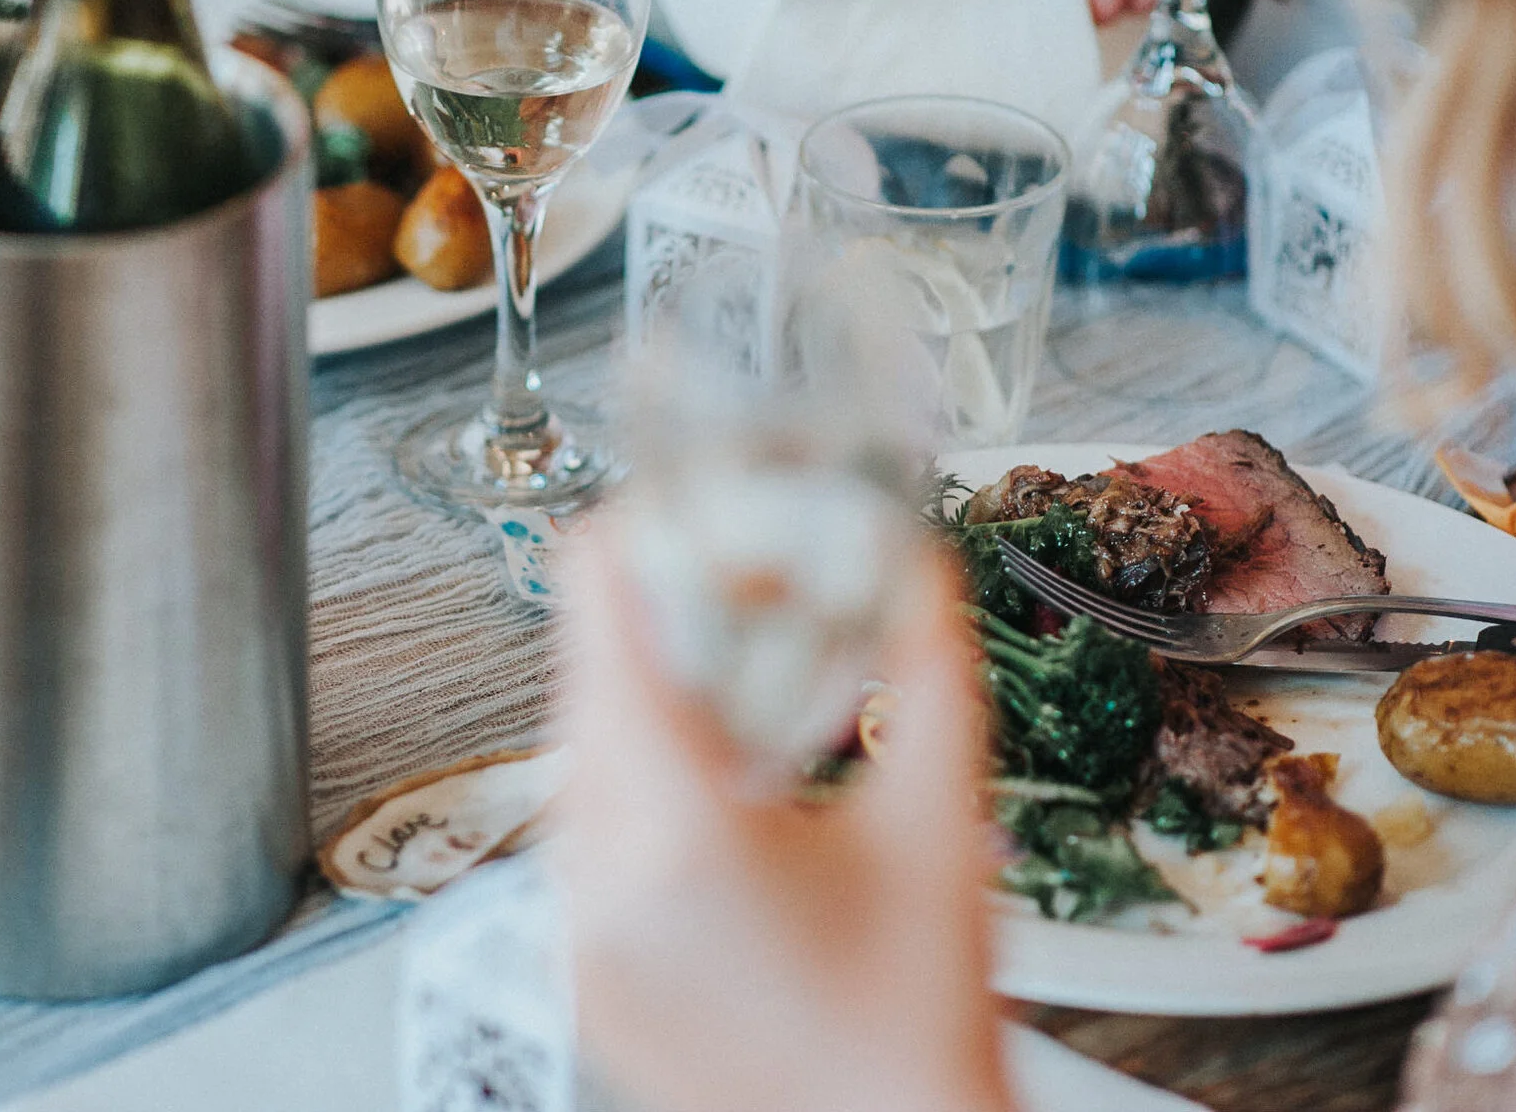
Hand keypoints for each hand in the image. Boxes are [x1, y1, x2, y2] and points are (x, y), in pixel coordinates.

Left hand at [553, 536, 1012, 1111]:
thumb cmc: (921, 1012)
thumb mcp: (941, 818)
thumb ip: (930, 662)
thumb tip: (910, 554)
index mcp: (677, 828)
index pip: (601, 620)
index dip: (638, 536)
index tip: (685, 502)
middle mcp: (597, 878)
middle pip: (585, 682)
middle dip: (654, 620)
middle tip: (732, 588)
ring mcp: (573, 932)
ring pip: (577, 759)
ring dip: (642, 705)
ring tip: (734, 695)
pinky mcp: (575, 970)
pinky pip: (581, 837)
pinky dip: (632, 792)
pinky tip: (717, 795)